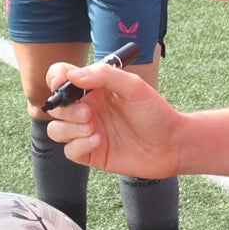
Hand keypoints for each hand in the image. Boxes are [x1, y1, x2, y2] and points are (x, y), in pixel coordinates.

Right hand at [39, 59, 184, 176]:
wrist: (172, 145)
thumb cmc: (156, 113)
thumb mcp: (134, 87)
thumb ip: (104, 75)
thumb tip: (73, 75)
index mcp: (94, 89)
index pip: (62, 78)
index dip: (56, 78)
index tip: (62, 83)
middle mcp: (88, 109)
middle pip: (56, 107)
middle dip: (66, 110)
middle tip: (88, 113)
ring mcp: (88, 132)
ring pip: (57, 130)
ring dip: (69, 129)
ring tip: (93, 129)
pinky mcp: (92, 154)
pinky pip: (70, 151)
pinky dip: (79, 146)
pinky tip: (99, 141)